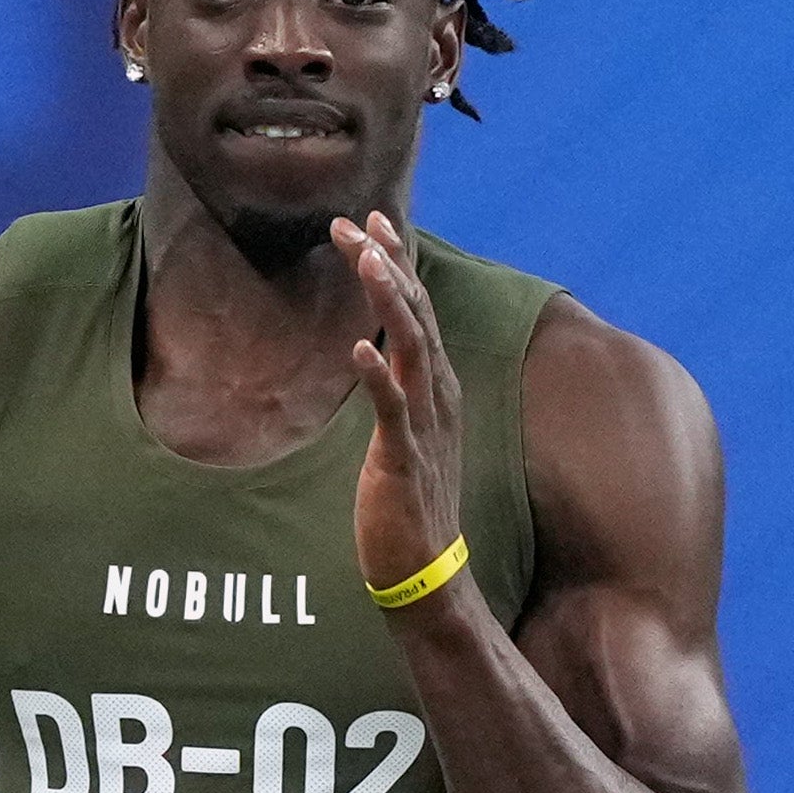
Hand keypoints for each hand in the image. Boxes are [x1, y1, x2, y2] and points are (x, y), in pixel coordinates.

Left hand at [335, 209, 463, 599]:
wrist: (425, 571)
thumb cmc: (409, 502)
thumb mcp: (404, 431)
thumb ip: (397, 387)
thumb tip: (377, 348)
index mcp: (437, 385)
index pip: (419, 308)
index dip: (397, 262)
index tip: (370, 221)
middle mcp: (438, 395)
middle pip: (417, 313)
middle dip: (388, 264)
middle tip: (355, 223)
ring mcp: (424, 425)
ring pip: (413, 348)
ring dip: (389, 302)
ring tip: (366, 261)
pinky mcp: (403, 459)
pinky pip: (393, 410)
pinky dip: (379, 376)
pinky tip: (359, 348)